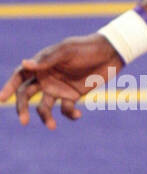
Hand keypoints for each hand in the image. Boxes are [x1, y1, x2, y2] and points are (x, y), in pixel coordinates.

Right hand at [0, 35, 123, 129]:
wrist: (109, 54)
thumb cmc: (85, 48)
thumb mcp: (66, 51)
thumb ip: (47, 59)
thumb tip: (24, 64)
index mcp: (40, 65)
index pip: (19, 77)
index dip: (9, 88)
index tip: (1, 99)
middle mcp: (45, 78)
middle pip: (27, 95)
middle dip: (23, 108)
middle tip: (23, 121)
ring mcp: (58, 88)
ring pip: (44, 106)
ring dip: (45, 117)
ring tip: (51, 126)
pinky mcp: (73, 96)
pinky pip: (66, 109)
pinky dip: (70, 114)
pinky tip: (78, 114)